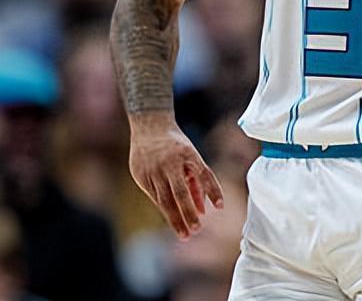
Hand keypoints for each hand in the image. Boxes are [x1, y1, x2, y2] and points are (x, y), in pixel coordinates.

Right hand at [128, 114, 223, 239]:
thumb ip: (198, 182)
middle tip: (196, 230)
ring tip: (185, 234)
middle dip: (188, 213)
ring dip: (175, 218)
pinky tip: (172, 219)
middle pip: (180, 193)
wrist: (149, 126)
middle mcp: (169, 163)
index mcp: (187, 154)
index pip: (204, 174)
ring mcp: (153, 170)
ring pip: (165, 200)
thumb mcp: (190, 157)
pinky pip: (154, 197)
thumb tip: (204, 210)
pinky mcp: (140, 176)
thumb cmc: (175, 145)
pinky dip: (164, 208)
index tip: (221, 206)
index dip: (213, 190)